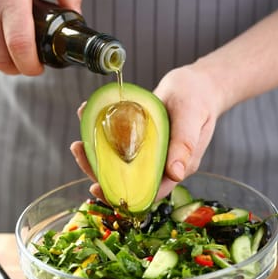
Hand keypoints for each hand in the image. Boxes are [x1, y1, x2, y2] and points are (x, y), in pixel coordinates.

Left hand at [70, 65, 224, 199]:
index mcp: (175, 168)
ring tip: (79, 139)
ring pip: (118, 163)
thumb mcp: (191, 118)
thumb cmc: (198, 99)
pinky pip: (118, 144)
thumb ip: (184, 145)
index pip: (146, 191)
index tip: (96, 186)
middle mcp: (159, 165)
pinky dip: (101, 135)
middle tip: (78, 150)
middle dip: (99, 171)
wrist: (198, 84)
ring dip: (96, 154)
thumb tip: (176, 174)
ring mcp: (148, 153)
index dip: (120, 194)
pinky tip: (89, 117)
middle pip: (126, 179)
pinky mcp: (140, 140)